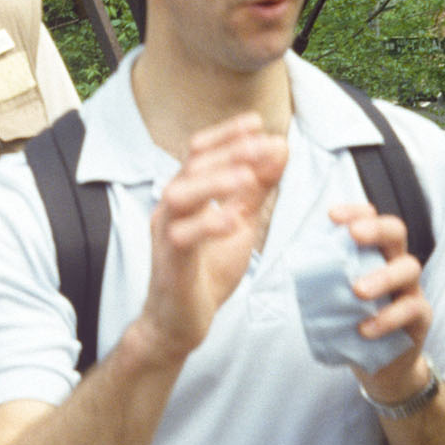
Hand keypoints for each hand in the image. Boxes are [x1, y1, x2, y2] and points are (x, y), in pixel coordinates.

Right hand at [136, 113, 286, 365]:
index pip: (200, 152)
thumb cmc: (207, 269)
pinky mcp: (169, 262)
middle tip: (263, 144)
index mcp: (186, 194)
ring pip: (179, 196)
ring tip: (247, 177)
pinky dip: (208, 225)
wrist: (180, 322)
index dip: (226, 134)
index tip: (257, 122)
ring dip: (213, 182)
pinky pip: (182, 237)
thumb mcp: (240, 221)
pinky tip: (234, 218)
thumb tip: (279, 147)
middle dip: (228, 152)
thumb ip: (258, 187)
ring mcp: (165, 233)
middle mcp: (170, 207)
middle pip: (192, 167)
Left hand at [330, 203, 431, 402]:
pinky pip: (412, 310)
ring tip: (357, 291)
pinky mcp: (420, 318)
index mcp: (373, 253)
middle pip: (396, 232)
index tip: (332, 215)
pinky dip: (388, 318)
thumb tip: (292, 263)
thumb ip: (322, 278)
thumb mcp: (335, 297)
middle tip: (354, 235)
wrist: (380, 364)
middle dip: (376, 229)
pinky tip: (365, 328)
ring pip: (409, 268)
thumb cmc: (353, 322)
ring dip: (383, 276)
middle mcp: (395, 263)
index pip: (370, 219)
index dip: (355, 212)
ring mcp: (411, 289)